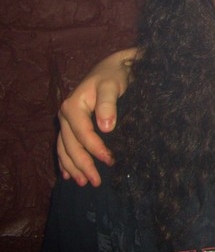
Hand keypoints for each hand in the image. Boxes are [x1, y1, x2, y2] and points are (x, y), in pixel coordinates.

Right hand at [56, 48, 136, 185]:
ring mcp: (65, 120)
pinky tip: (68, 174)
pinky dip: (65, 161)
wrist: (112, 68)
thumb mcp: (112, 85)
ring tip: (84, 183)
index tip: (110, 162)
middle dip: (83, 165)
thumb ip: (109, 104)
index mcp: (73, 106)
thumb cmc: (114, 76)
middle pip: (71, 145)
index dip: (95, 150)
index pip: (83, 134)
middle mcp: (65, 115)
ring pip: (64, 148)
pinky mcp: (70, 124)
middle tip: (96, 182)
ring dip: (73, 167)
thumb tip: (106, 128)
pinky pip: (63, 145)